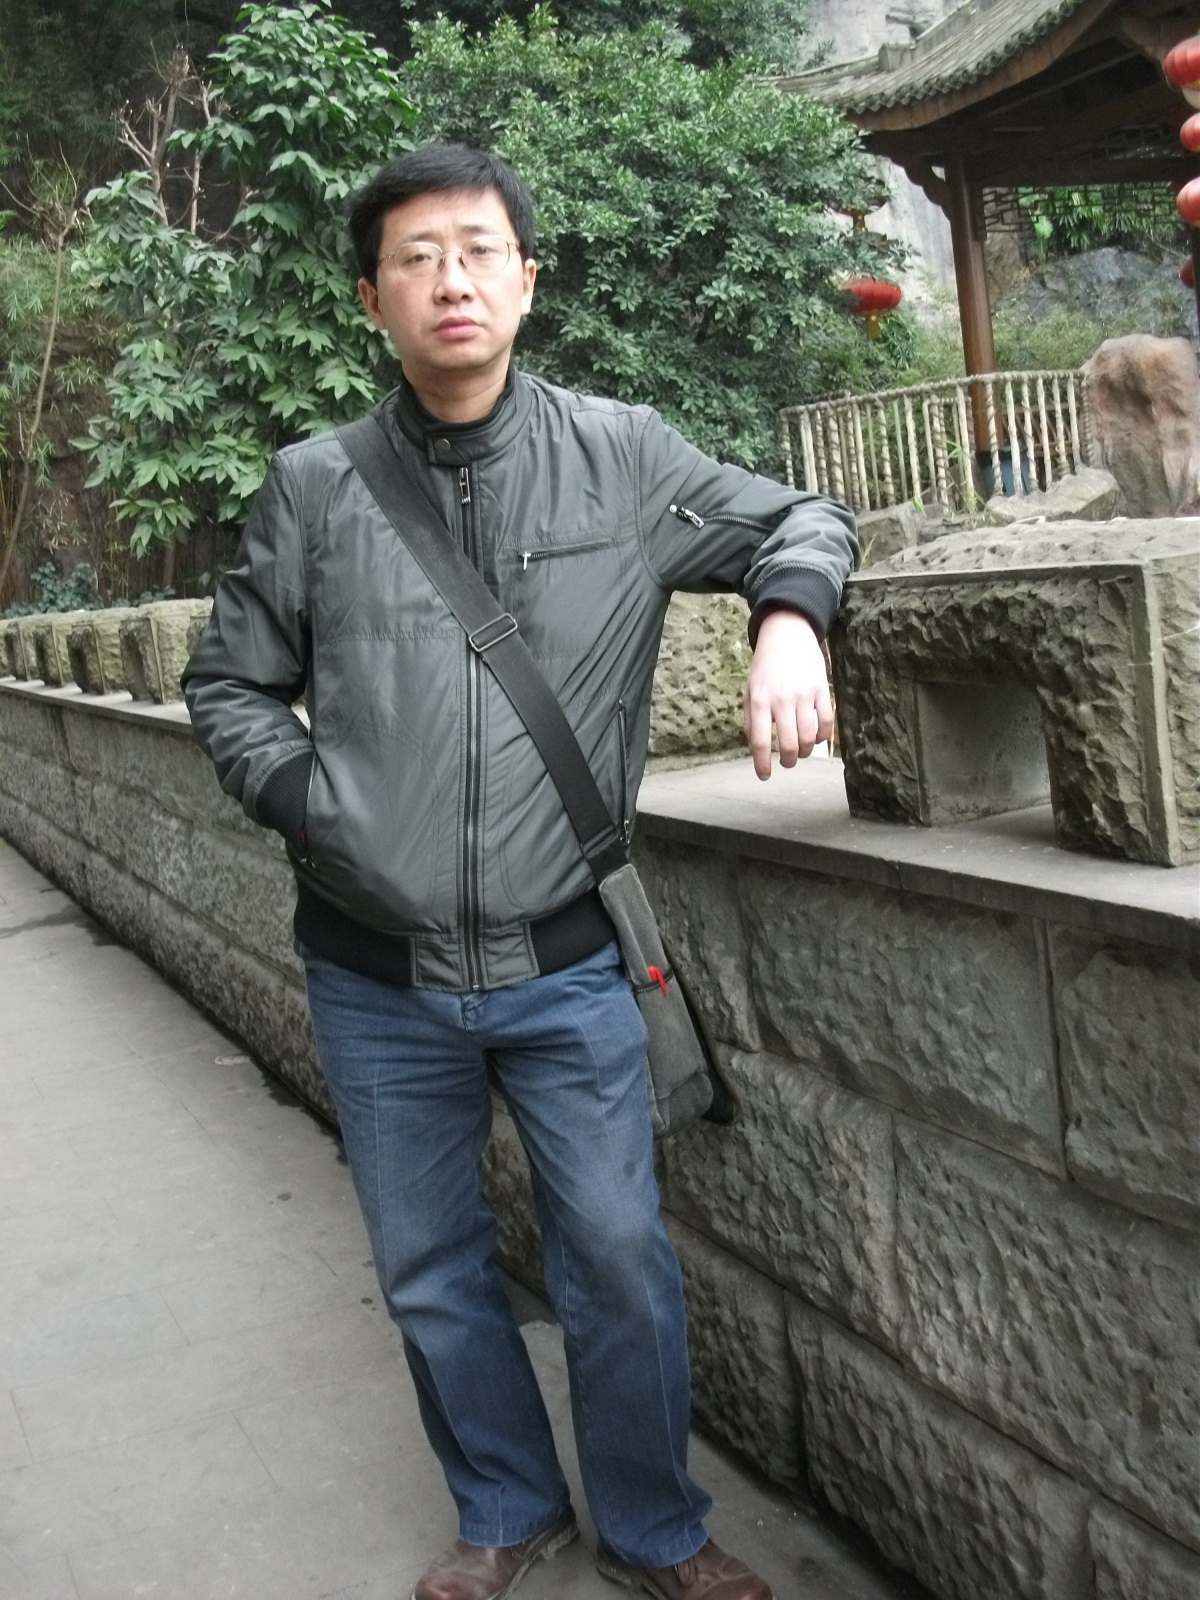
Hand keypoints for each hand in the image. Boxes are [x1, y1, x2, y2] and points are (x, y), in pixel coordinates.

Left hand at [742, 610, 833, 780]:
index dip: (762, 764)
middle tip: (787, 763)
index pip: (759, 741)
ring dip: (806, 752)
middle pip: (789, 744)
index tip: (764, 776)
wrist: (788, 634)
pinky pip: (826, 722)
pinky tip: (815, 737)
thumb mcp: (749, 690)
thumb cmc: (765, 667)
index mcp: (759, 700)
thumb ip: (750, 719)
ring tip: (801, 752)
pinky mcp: (822, 690)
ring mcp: (804, 695)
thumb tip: (756, 749)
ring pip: (809, 737)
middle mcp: (781, 699)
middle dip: (788, 761)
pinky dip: (822, 736)